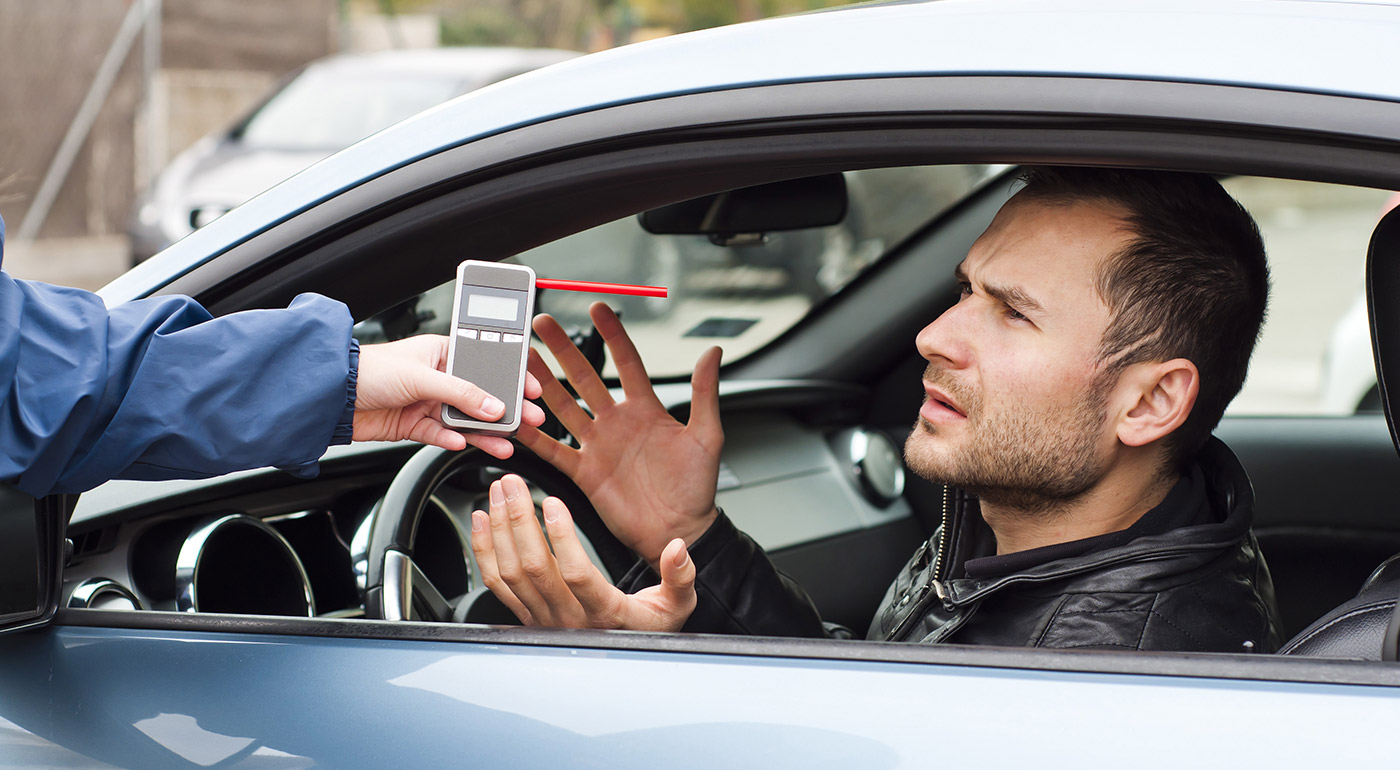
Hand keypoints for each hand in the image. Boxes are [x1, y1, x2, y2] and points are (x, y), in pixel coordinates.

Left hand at [353, 335, 544, 457]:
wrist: (332, 396)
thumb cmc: (369, 369)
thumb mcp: (421, 376)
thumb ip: (460, 392)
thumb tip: (492, 405)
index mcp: (441, 353)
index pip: (485, 364)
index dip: (509, 377)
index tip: (531, 389)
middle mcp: (437, 377)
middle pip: (479, 396)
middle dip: (504, 409)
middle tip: (529, 420)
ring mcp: (426, 402)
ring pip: (463, 420)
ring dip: (483, 432)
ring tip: (504, 443)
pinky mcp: (413, 425)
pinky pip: (440, 435)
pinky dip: (452, 441)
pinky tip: (462, 443)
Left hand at [471, 474, 695, 630]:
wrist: (623, 659)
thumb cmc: (650, 629)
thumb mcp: (677, 606)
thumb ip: (679, 576)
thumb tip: (678, 548)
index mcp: (605, 614)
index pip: (577, 575)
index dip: (562, 538)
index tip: (552, 503)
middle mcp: (568, 619)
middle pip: (533, 569)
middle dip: (518, 520)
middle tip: (513, 483)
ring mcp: (542, 618)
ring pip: (511, 574)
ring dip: (499, 529)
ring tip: (498, 492)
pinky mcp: (527, 614)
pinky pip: (497, 583)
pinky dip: (484, 550)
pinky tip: (481, 520)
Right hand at [517, 302, 721, 565]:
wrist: (680, 531)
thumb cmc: (697, 489)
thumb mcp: (706, 436)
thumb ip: (705, 393)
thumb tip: (713, 352)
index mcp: (647, 410)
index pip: (626, 362)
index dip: (612, 335)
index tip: (598, 308)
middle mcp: (618, 423)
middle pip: (585, 377)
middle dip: (564, 349)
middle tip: (543, 324)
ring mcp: (598, 446)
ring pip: (563, 406)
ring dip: (543, 383)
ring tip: (523, 358)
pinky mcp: (584, 472)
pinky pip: (553, 449)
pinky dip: (534, 436)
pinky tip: (518, 418)